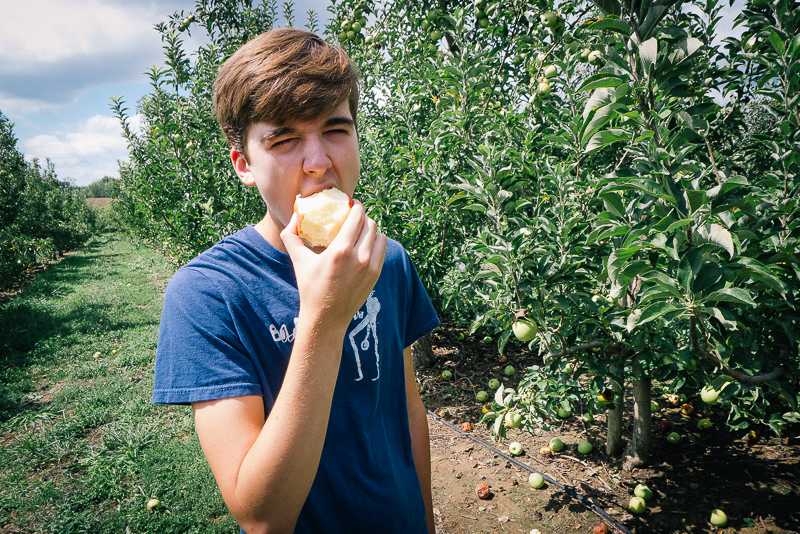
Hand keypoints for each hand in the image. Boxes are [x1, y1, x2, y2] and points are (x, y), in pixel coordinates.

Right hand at [281, 199, 386, 331]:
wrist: (327, 317)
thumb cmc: (310, 288)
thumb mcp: (298, 260)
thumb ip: (290, 236)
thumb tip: (292, 218)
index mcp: (340, 250)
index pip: (357, 217)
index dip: (357, 206)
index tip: (352, 204)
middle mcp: (359, 257)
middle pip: (370, 224)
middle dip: (363, 217)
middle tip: (355, 217)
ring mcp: (370, 267)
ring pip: (380, 236)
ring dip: (372, 230)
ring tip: (362, 231)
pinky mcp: (376, 275)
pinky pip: (382, 250)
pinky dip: (376, 243)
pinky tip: (367, 244)